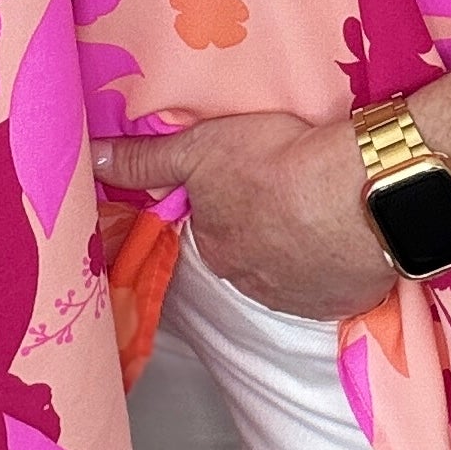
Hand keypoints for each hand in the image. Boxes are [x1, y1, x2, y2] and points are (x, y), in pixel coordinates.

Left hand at [94, 111, 396, 320]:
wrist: (359, 192)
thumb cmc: (274, 162)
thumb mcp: (199, 149)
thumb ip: (145, 160)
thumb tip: (90, 159)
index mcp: (214, 250)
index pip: (212, 233)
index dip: (227, 210)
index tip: (249, 190)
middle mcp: (250, 284)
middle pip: (250, 257)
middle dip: (262, 234)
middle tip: (285, 196)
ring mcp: (300, 298)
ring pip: (292, 273)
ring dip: (301, 250)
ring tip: (320, 212)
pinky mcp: (344, 300)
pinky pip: (335, 285)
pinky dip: (336, 265)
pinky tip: (347, 236)